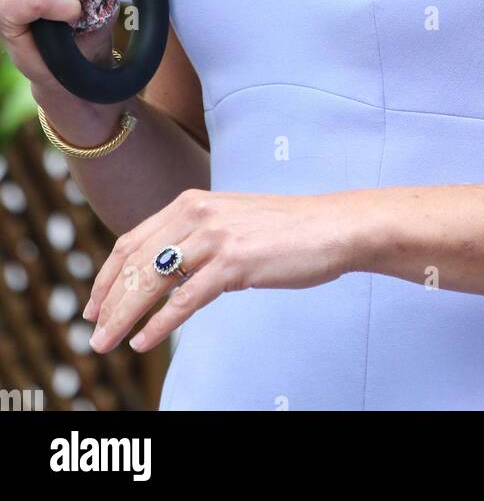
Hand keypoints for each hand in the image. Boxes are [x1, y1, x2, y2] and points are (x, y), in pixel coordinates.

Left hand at [83, 187, 357, 352]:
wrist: (331, 226)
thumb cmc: (283, 230)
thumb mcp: (229, 222)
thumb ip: (194, 238)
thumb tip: (162, 273)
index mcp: (191, 201)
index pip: (132, 241)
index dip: (107, 275)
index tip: (93, 304)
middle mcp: (196, 213)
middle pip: (136, 263)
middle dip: (109, 301)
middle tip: (93, 331)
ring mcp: (215, 236)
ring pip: (152, 281)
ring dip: (124, 316)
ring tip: (107, 342)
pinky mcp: (234, 261)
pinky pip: (184, 299)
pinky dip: (159, 324)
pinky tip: (144, 340)